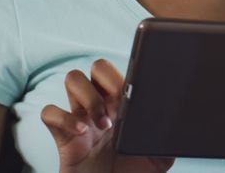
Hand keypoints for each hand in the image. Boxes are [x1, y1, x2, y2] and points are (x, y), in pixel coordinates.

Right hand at [41, 59, 174, 172]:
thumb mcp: (159, 157)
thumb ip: (165, 138)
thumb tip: (175, 121)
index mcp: (123, 105)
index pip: (122, 71)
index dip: (124, 74)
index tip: (133, 94)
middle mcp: (101, 105)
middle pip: (96, 66)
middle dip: (106, 79)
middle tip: (118, 106)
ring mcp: (80, 118)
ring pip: (73, 78)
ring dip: (89, 97)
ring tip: (103, 124)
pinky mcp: (62, 136)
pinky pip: (49, 112)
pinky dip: (64, 118)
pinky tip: (82, 133)